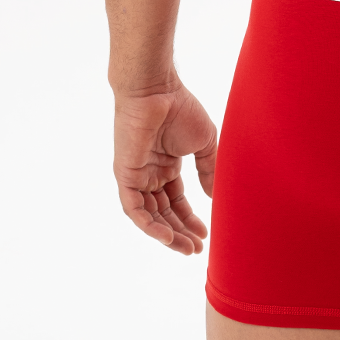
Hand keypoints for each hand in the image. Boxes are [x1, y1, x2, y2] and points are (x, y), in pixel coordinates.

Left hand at [112, 77, 217, 253]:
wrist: (158, 90)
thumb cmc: (180, 109)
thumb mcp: (204, 143)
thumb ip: (208, 170)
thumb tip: (213, 197)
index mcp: (166, 166)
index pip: (175, 202)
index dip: (189, 219)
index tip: (205, 234)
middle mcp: (149, 174)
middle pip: (163, 213)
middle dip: (180, 232)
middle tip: (196, 249)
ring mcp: (136, 175)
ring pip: (148, 216)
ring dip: (166, 234)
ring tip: (185, 247)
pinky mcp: (125, 175)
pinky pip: (133, 208)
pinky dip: (148, 225)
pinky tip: (166, 236)